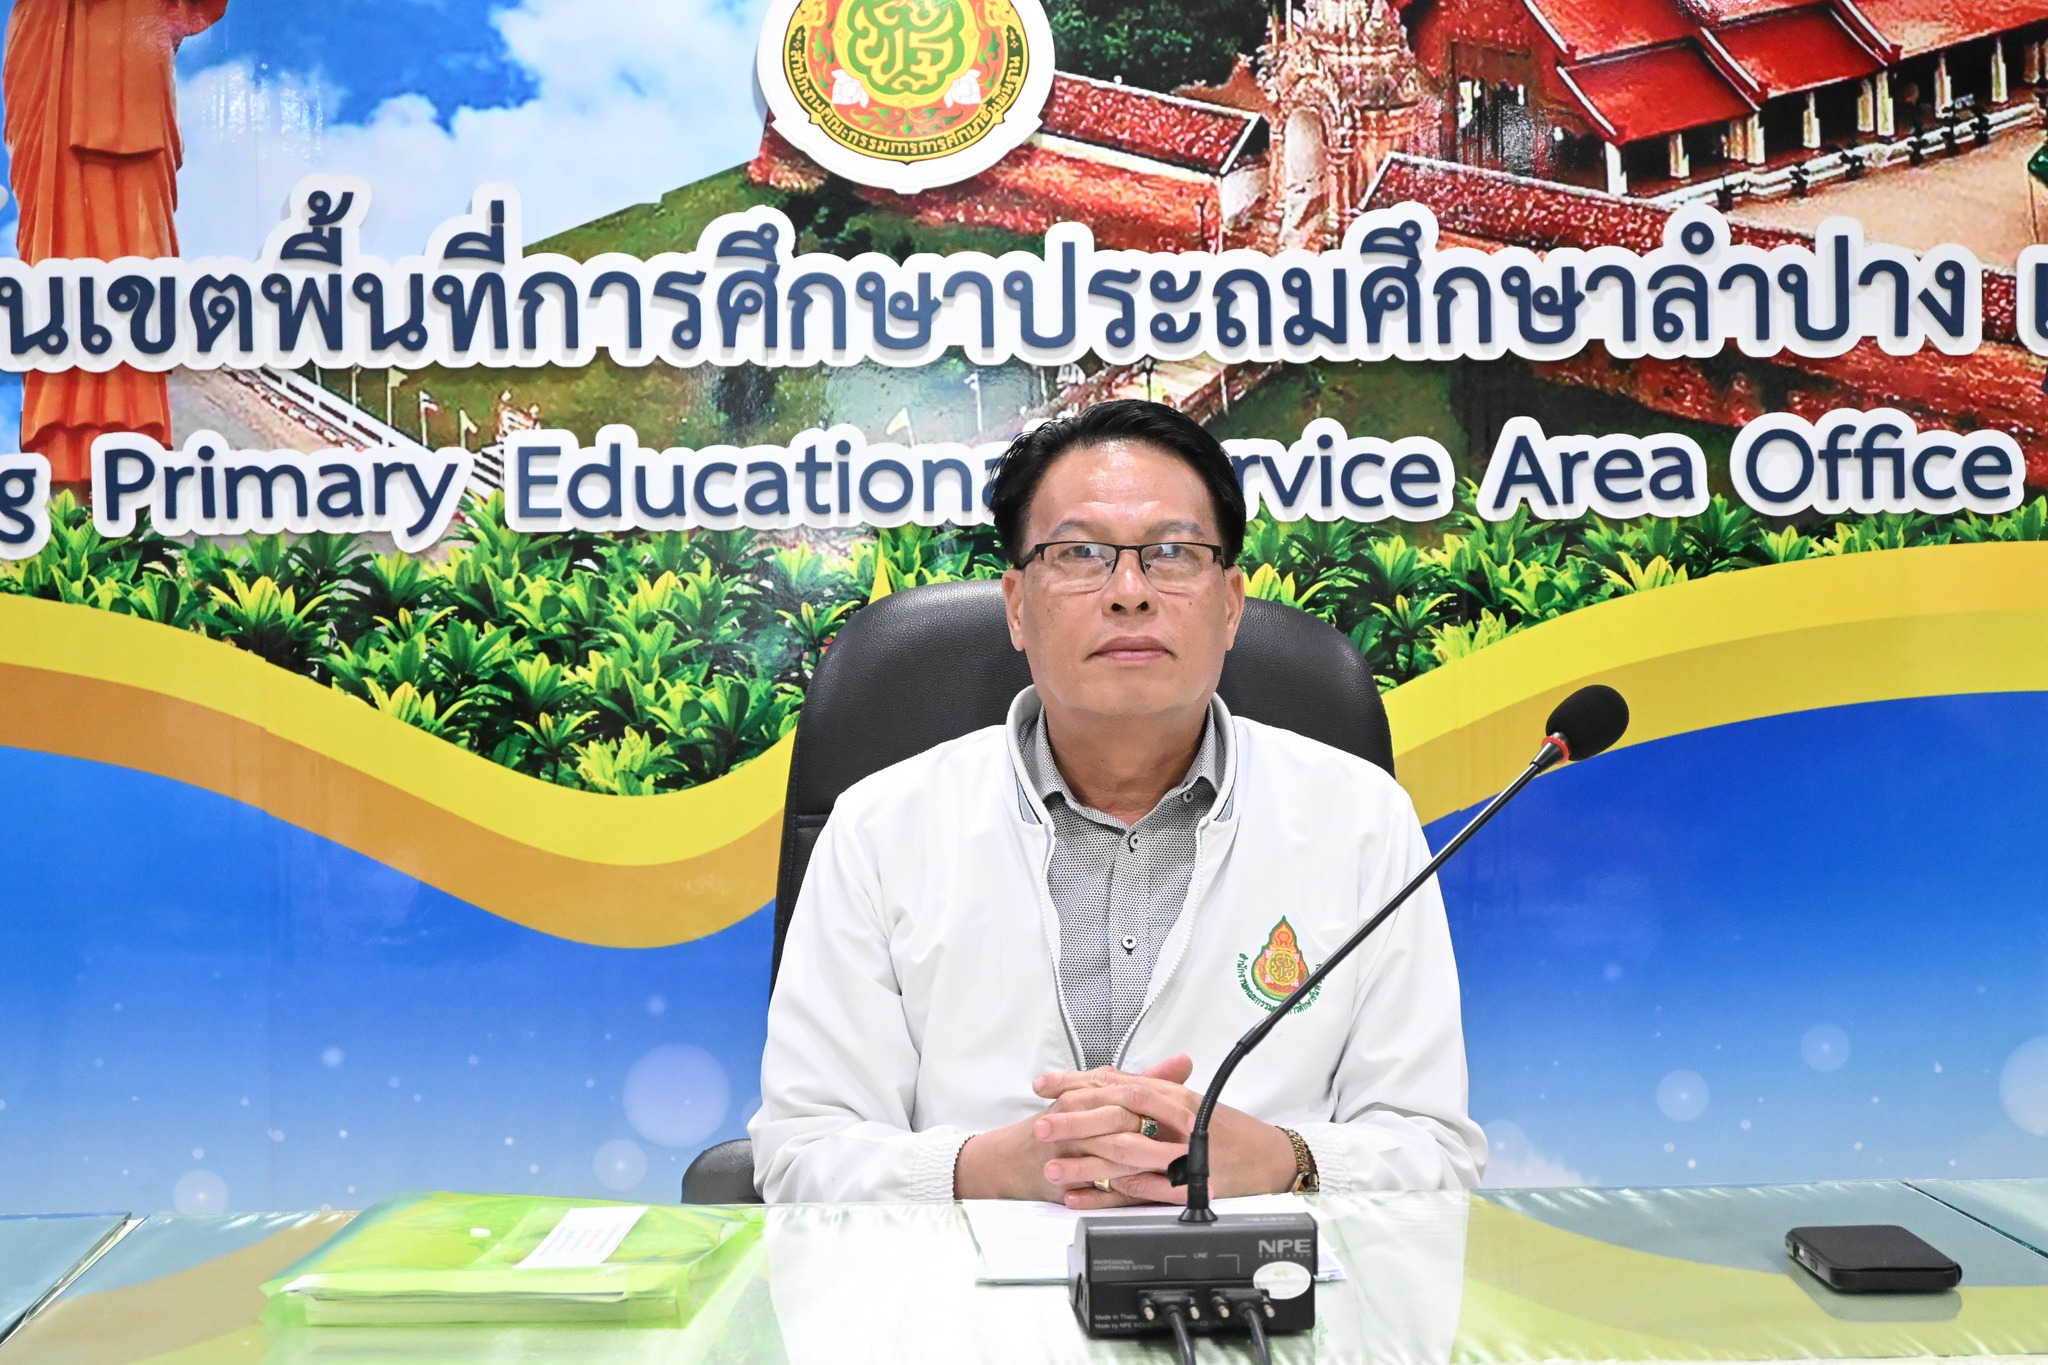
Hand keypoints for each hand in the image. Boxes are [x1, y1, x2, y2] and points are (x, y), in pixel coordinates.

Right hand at [952, 1056, 1194, 1201]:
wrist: (1010, 1158)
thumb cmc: (1058, 1126)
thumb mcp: (1103, 1096)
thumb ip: (1145, 1080)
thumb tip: (1183, 1060)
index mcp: (1094, 1094)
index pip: (1134, 1093)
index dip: (1168, 1104)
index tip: (1198, 1116)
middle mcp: (1080, 1115)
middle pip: (1123, 1119)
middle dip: (1161, 1132)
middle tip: (1193, 1144)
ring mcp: (1071, 1145)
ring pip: (1112, 1150)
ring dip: (1148, 1162)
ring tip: (1179, 1171)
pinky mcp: (1064, 1174)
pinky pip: (1096, 1182)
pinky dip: (1121, 1189)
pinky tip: (1144, 1195)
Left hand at [1031, 1054, 1297, 1208]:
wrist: (1272, 1157)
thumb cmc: (1230, 1130)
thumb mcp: (1189, 1102)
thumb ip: (1151, 1090)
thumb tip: (1109, 1079)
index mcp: (1172, 1095)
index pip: (1116, 1083)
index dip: (1076, 1083)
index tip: (1042, 1085)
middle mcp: (1175, 1118)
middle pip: (1116, 1115)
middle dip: (1072, 1122)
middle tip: (1038, 1126)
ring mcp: (1181, 1153)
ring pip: (1124, 1154)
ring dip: (1086, 1162)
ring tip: (1051, 1167)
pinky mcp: (1187, 1185)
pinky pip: (1144, 1190)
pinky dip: (1112, 1195)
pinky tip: (1084, 1198)